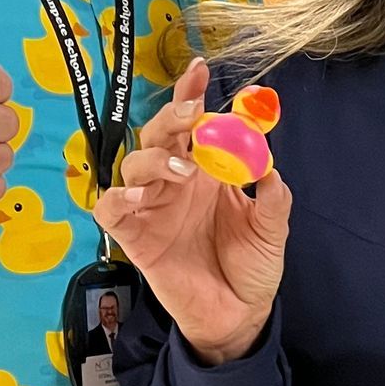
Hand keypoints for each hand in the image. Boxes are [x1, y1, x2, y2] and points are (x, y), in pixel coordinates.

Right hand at [95, 57, 291, 363]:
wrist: (238, 315)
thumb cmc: (251, 266)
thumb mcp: (271, 230)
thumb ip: (273, 198)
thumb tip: (270, 164)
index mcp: (207, 169)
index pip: (194, 123)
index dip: (191, 95)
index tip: (199, 69)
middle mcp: (175, 181)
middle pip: (159, 133)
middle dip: (172, 117)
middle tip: (192, 115)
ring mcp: (152, 207)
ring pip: (134, 164)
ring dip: (155, 157)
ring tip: (183, 169)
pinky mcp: (134, 237)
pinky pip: (111, 209)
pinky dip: (120, 198)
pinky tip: (141, 199)